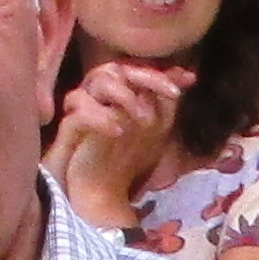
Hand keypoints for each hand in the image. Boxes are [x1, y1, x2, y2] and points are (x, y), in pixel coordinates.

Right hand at [44, 58, 186, 230]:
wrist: (99, 191)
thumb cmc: (125, 156)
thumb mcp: (155, 129)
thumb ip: (166, 101)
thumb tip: (189, 76)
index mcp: (118, 91)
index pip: (137, 71)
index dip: (162, 73)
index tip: (190, 80)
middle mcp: (99, 94)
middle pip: (118, 68)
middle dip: (147, 78)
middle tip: (172, 94)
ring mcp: (83, 107)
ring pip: (96, 80)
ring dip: (125, 95)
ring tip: (146, 120)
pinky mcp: (68, 126)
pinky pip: (79, 110)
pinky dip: (100, 117)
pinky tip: (118, 131)